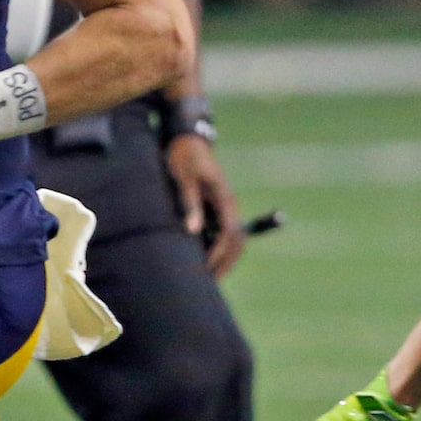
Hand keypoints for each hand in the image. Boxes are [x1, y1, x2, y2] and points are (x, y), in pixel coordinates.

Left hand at [166, 133, 243, 276]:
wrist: (186, 138)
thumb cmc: (183, 156)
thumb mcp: (184, 178)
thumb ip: (190, 203)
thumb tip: (193, 230)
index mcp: (225, 198)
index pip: (230, 233)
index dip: (220, 254)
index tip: (207, 268)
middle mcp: (228, 204)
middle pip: (237, 240)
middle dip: (226, 262)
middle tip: (210, 281)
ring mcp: (223, 206)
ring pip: (232, 238)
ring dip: (224, 257)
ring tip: (209, 276)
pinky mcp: (216, 206)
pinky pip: (222, 232)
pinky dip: (217, 247)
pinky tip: (203, 258)